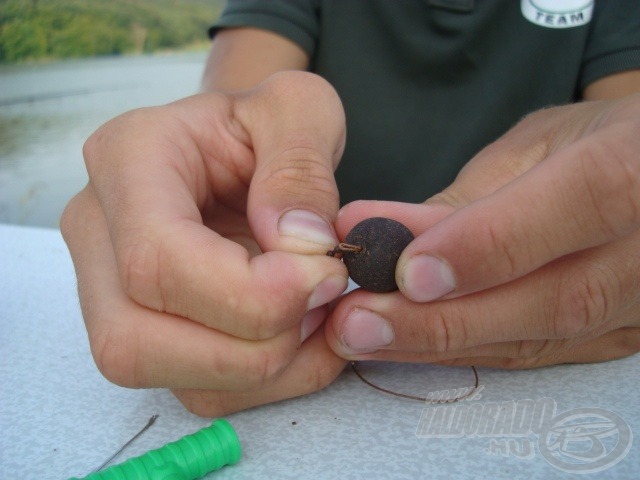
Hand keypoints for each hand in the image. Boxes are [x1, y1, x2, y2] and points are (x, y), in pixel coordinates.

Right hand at [62, 72, 349, 415]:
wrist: (238, 148)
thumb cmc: (263, 125)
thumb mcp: (299, 112)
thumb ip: (300, 167)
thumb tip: (298, 244)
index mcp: (126, 160)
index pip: (156, 258)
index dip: (250, 291)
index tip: (326, 273)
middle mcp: (98, 231)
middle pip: (135, 338)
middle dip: (253, 344)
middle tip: (325, 300)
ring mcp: (108, 288)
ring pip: (161, 376)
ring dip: (264, 369)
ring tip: (319, 316)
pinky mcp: (144, 326)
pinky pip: (195, 388)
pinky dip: (266, 382)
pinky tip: (305, 338)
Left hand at [326, 94, 639, 367]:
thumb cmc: (596, 141)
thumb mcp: (540, 143)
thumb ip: (471, 195)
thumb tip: (382, 233)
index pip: (582, 201)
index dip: (494, 241)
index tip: (409, 269)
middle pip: (558, 297)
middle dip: (446, 317)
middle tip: (356, 322)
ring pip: (541, 337)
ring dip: (441, 343)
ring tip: (363, 337)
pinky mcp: (621, 337)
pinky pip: (536, 353)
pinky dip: (465, 351)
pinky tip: (406, 344)